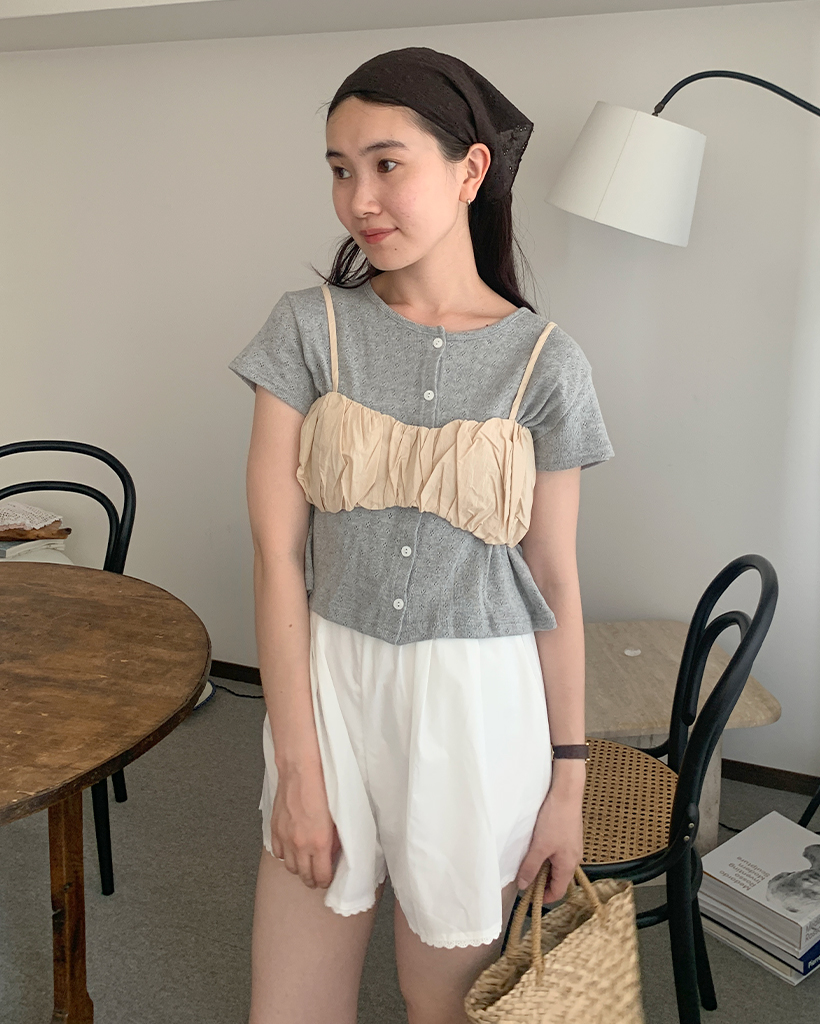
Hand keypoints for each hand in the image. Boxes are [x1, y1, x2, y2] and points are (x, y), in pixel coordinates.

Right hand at [270, 761, 341, 890]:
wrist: (301, 771)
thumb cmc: (321, 787)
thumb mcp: (337, 816)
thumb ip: (335, 838)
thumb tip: (334, 851)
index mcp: (320, 841)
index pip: (321, 876)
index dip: (326, 881)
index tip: (328, 879)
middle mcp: (301, 843)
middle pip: (304, 876)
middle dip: (312, 880)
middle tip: (317, 877)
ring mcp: (286, 838)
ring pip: (290, 868)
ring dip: (298, 869)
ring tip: (305, 865)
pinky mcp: (275, 829)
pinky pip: (278, 853)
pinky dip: (285, 855)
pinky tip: (292, 850)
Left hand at [515, 784, 584, 903]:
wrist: (566, 793)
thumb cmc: (554, 820)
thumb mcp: (539, 846)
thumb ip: (530, 867)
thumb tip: (523, 886)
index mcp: (569, 865)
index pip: (559, 892)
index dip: (544, 897)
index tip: (528, 895)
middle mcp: (574, 858)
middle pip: (559, 879)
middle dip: (542, 882)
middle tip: (525, 877)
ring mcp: (573, 846)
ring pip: (558, 865)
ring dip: (544, 867)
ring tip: (528, 861)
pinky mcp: (570, 836)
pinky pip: (559, 853)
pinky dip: (548, 855)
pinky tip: (537, 846)